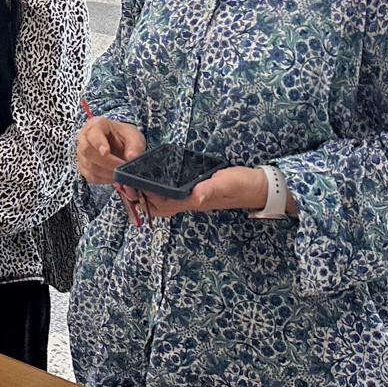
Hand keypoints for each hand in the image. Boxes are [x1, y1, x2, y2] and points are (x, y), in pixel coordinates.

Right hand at [76, 117, 145, 184]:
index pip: (93, 134)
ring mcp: (82, 154)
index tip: (106, 152)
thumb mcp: (134, 136)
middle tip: (121, 166)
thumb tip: (132, 157)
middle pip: (87, 151)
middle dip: (106, 162)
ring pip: (89, 166)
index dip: (98, 143)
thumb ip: (135, 145)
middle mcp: (84, 138)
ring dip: (107, 172)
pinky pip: (91, 177)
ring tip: (121, 172)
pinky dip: (105, 179)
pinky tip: (115, 176)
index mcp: (96, 125)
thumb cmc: (124, 137)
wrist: (120, 145)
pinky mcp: (84, 167)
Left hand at [137, 166, 267, 220]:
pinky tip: (156, 179)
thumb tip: (195, 197)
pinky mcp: (198, 191)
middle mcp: (190, 201)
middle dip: (141, 198)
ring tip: (135, 182)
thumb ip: (210, 190)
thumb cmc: (242, 185)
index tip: (130, 186)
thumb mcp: (225, 184)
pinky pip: (175, 194)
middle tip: (127, 184)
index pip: (162, 203)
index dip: (145, 196)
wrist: (260, 187)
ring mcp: (194, 197)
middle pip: (159, 206)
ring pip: (165, 202)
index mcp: (192, 200)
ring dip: (150, 194)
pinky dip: (162, 189)